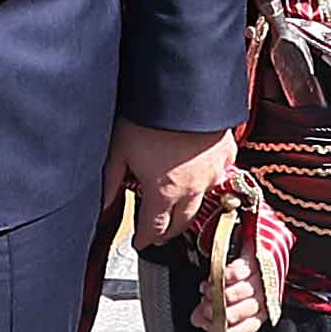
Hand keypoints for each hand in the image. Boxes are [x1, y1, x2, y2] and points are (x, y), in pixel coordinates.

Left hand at [112, 120, 236, 251]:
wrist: (183, 89)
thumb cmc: (148, 115)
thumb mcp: (119, 150)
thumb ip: (111, 182)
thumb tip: (104, 206)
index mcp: (163, 192)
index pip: (154, 229)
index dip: (145, 239)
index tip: (140, 243)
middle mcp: (192, 188)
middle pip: (181, 223)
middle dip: (167, 231)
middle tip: (158, 232)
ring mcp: (214, 172)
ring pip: (203, 201)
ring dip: (189, 208)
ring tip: (178, 207)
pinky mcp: (227, 153)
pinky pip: (220, 174)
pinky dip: (210, 179)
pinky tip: (201, 174)